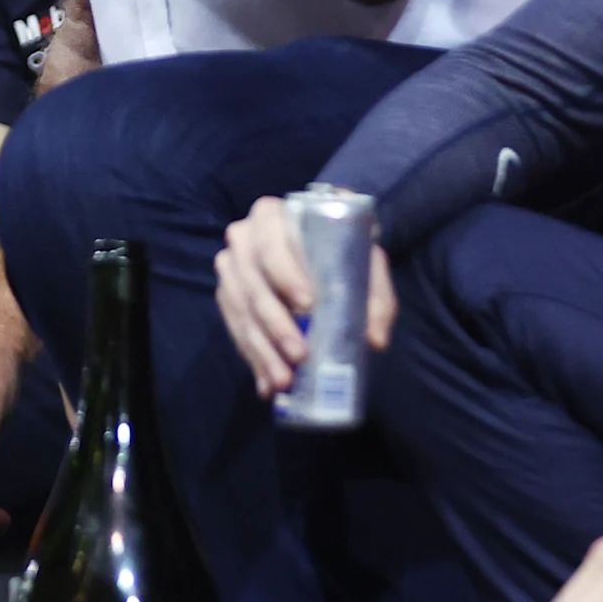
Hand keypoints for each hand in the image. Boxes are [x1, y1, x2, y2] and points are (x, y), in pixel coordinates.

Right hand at [212, 194, 396, 402]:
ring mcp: (230, 268)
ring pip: (241, 312)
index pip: (271, 244)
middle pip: (252, 285)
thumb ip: (375, 296)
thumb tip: (375, 339)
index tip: (308, 305)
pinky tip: (268, 385)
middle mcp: (242, 238)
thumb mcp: (364, 261)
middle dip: (276, 325)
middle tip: (300, 355)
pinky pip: (235, 329)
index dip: (285, 274)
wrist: (318, 243)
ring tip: (284, 381)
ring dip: (262, 350)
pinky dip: (253, 359)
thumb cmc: (341, 247)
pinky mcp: (227, 295)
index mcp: (271, 216)